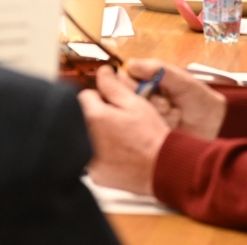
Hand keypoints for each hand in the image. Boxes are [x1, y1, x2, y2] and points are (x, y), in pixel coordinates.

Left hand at [77, 65, 169, 194]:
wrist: (163, 167)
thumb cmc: (151, 136)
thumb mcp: (134, 104)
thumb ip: (113, 86)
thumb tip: (102, 72)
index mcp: (95, 117)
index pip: (84, 96)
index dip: (100, 97)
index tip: (112, 103)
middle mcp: (87, 140)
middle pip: (83, 118)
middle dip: (97, 116)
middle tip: (119, 121)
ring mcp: (90, 160)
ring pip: (87, 139)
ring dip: (98, 135)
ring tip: (120, 138)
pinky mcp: (96, 175)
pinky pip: (93, 159)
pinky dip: (102, 155)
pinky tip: (120, 154)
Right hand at [125, 59, 226, 140]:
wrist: (215, 126)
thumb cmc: (200, 100)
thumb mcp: (183, 81)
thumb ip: (159, 70)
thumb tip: (131, 64)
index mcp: (148, 79)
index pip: (124, 76)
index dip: (132, 83)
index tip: (148, 87)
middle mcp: (143, 96)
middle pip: (125, 96)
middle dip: (149, 100)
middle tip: (166, 104)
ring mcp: (145, 114)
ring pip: (134, 113)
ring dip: (157, 113)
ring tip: (175, 114)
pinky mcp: (149, 132)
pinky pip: (143, 129)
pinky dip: (160, 125)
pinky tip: (174, 124)